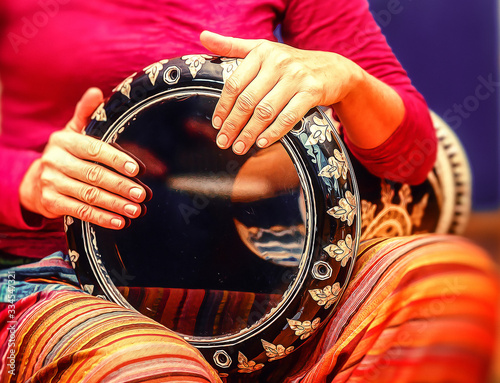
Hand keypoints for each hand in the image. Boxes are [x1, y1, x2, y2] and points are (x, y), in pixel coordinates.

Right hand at [20, 88, 147, 229]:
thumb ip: (86, 113)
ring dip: (114, 204)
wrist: (36, 181)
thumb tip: (97, 92)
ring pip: (88, 195)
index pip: (94, 149)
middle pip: (93, 174)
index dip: (116, 160)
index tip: (137, 169)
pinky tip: (119, 222)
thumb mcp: (74, 131)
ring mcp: (51, 182)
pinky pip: (80, 211)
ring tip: (135, 210)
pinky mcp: (51, 202)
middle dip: (120, 186)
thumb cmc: (67, 153)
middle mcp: (54, 160)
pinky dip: (101, 218)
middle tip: (142, 194)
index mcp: (64, 140)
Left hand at [200, 30, 362, 154]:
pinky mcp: (312, 91)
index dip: (223, 107)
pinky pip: (288, 117)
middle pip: (247, 100)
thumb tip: (202, 37)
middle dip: (233, 125)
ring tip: (239, 148)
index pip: (235, 84)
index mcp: (261, 52)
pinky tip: (261, 143)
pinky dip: (273, 132)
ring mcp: (296, 77)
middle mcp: (278, 62)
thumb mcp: (262, 50)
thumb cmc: (291, 63)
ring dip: (249, 133)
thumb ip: (232, 46)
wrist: (333, 69)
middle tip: (224, 142)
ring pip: (266, 111)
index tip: (217, 125)